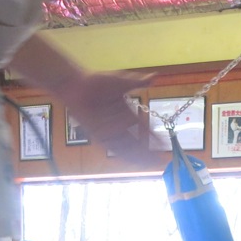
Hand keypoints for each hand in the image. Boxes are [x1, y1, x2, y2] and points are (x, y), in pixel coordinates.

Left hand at [9, 35, 154, 164]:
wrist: (76, 85)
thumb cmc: (97, 81)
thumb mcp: (121, 81)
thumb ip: (138, 82)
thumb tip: (155, 77)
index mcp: (127, 114)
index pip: (143, 129)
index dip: (153, 138)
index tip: (164, 145)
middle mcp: (119, 125)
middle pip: (137, 142)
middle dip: (148, 152)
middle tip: (160, 160)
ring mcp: (109, 131)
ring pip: (127, 147)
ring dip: (138, 156)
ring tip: (149, 164)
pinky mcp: (98, 135)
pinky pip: (112, 147)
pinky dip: (123, 153)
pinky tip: (132, 159)